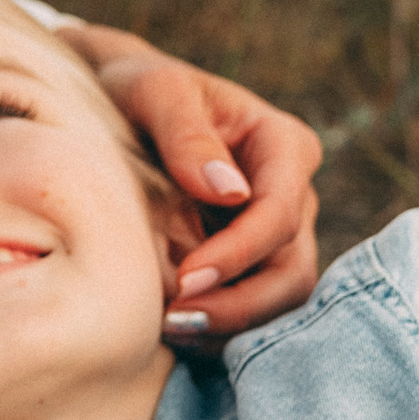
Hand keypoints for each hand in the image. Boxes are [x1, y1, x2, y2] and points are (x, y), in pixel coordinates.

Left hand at [58, 25, 320, 339]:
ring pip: (280, 298)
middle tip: (175, 319)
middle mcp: (294, 194)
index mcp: (284, 146)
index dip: (239, 252)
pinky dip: (220, 327)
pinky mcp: (251, 263)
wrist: (124, 105)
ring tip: (171, 329)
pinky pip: (253, 309)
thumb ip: (188, 135)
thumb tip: (229, 192)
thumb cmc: (142, 89)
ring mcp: (277, 234)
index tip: (187, 277)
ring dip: (231, 323)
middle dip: (240, 303)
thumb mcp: (157, 90)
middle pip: (292, 268)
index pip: (281, 212)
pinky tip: (175, 331)